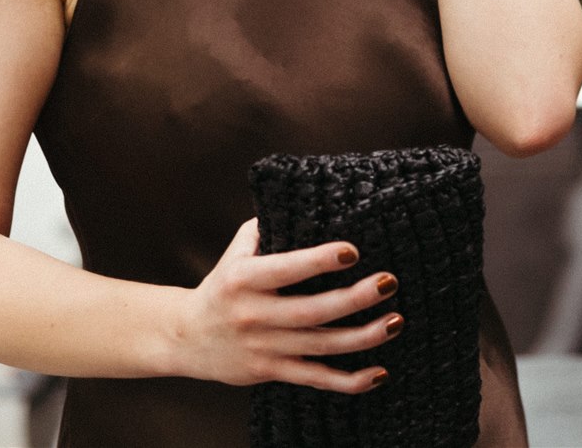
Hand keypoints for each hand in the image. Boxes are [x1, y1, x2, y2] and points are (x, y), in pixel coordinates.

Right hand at [168, 218, 399, 391]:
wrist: (186, 338)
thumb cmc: (223, 284)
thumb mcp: (236, 252)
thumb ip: (266, 228)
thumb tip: (306, 200)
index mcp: (244, 280)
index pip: (286, 269)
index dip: (319, 261)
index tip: (353, 250)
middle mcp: (254, 315)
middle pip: (312, 311)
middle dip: (355, 298)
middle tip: (389, 282)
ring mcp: (264, 347)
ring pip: (321, 346)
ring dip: (363, 337)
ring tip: (396, 320)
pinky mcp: (272, 371)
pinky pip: (316, 378)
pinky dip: (349, 381)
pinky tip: (379, 373)